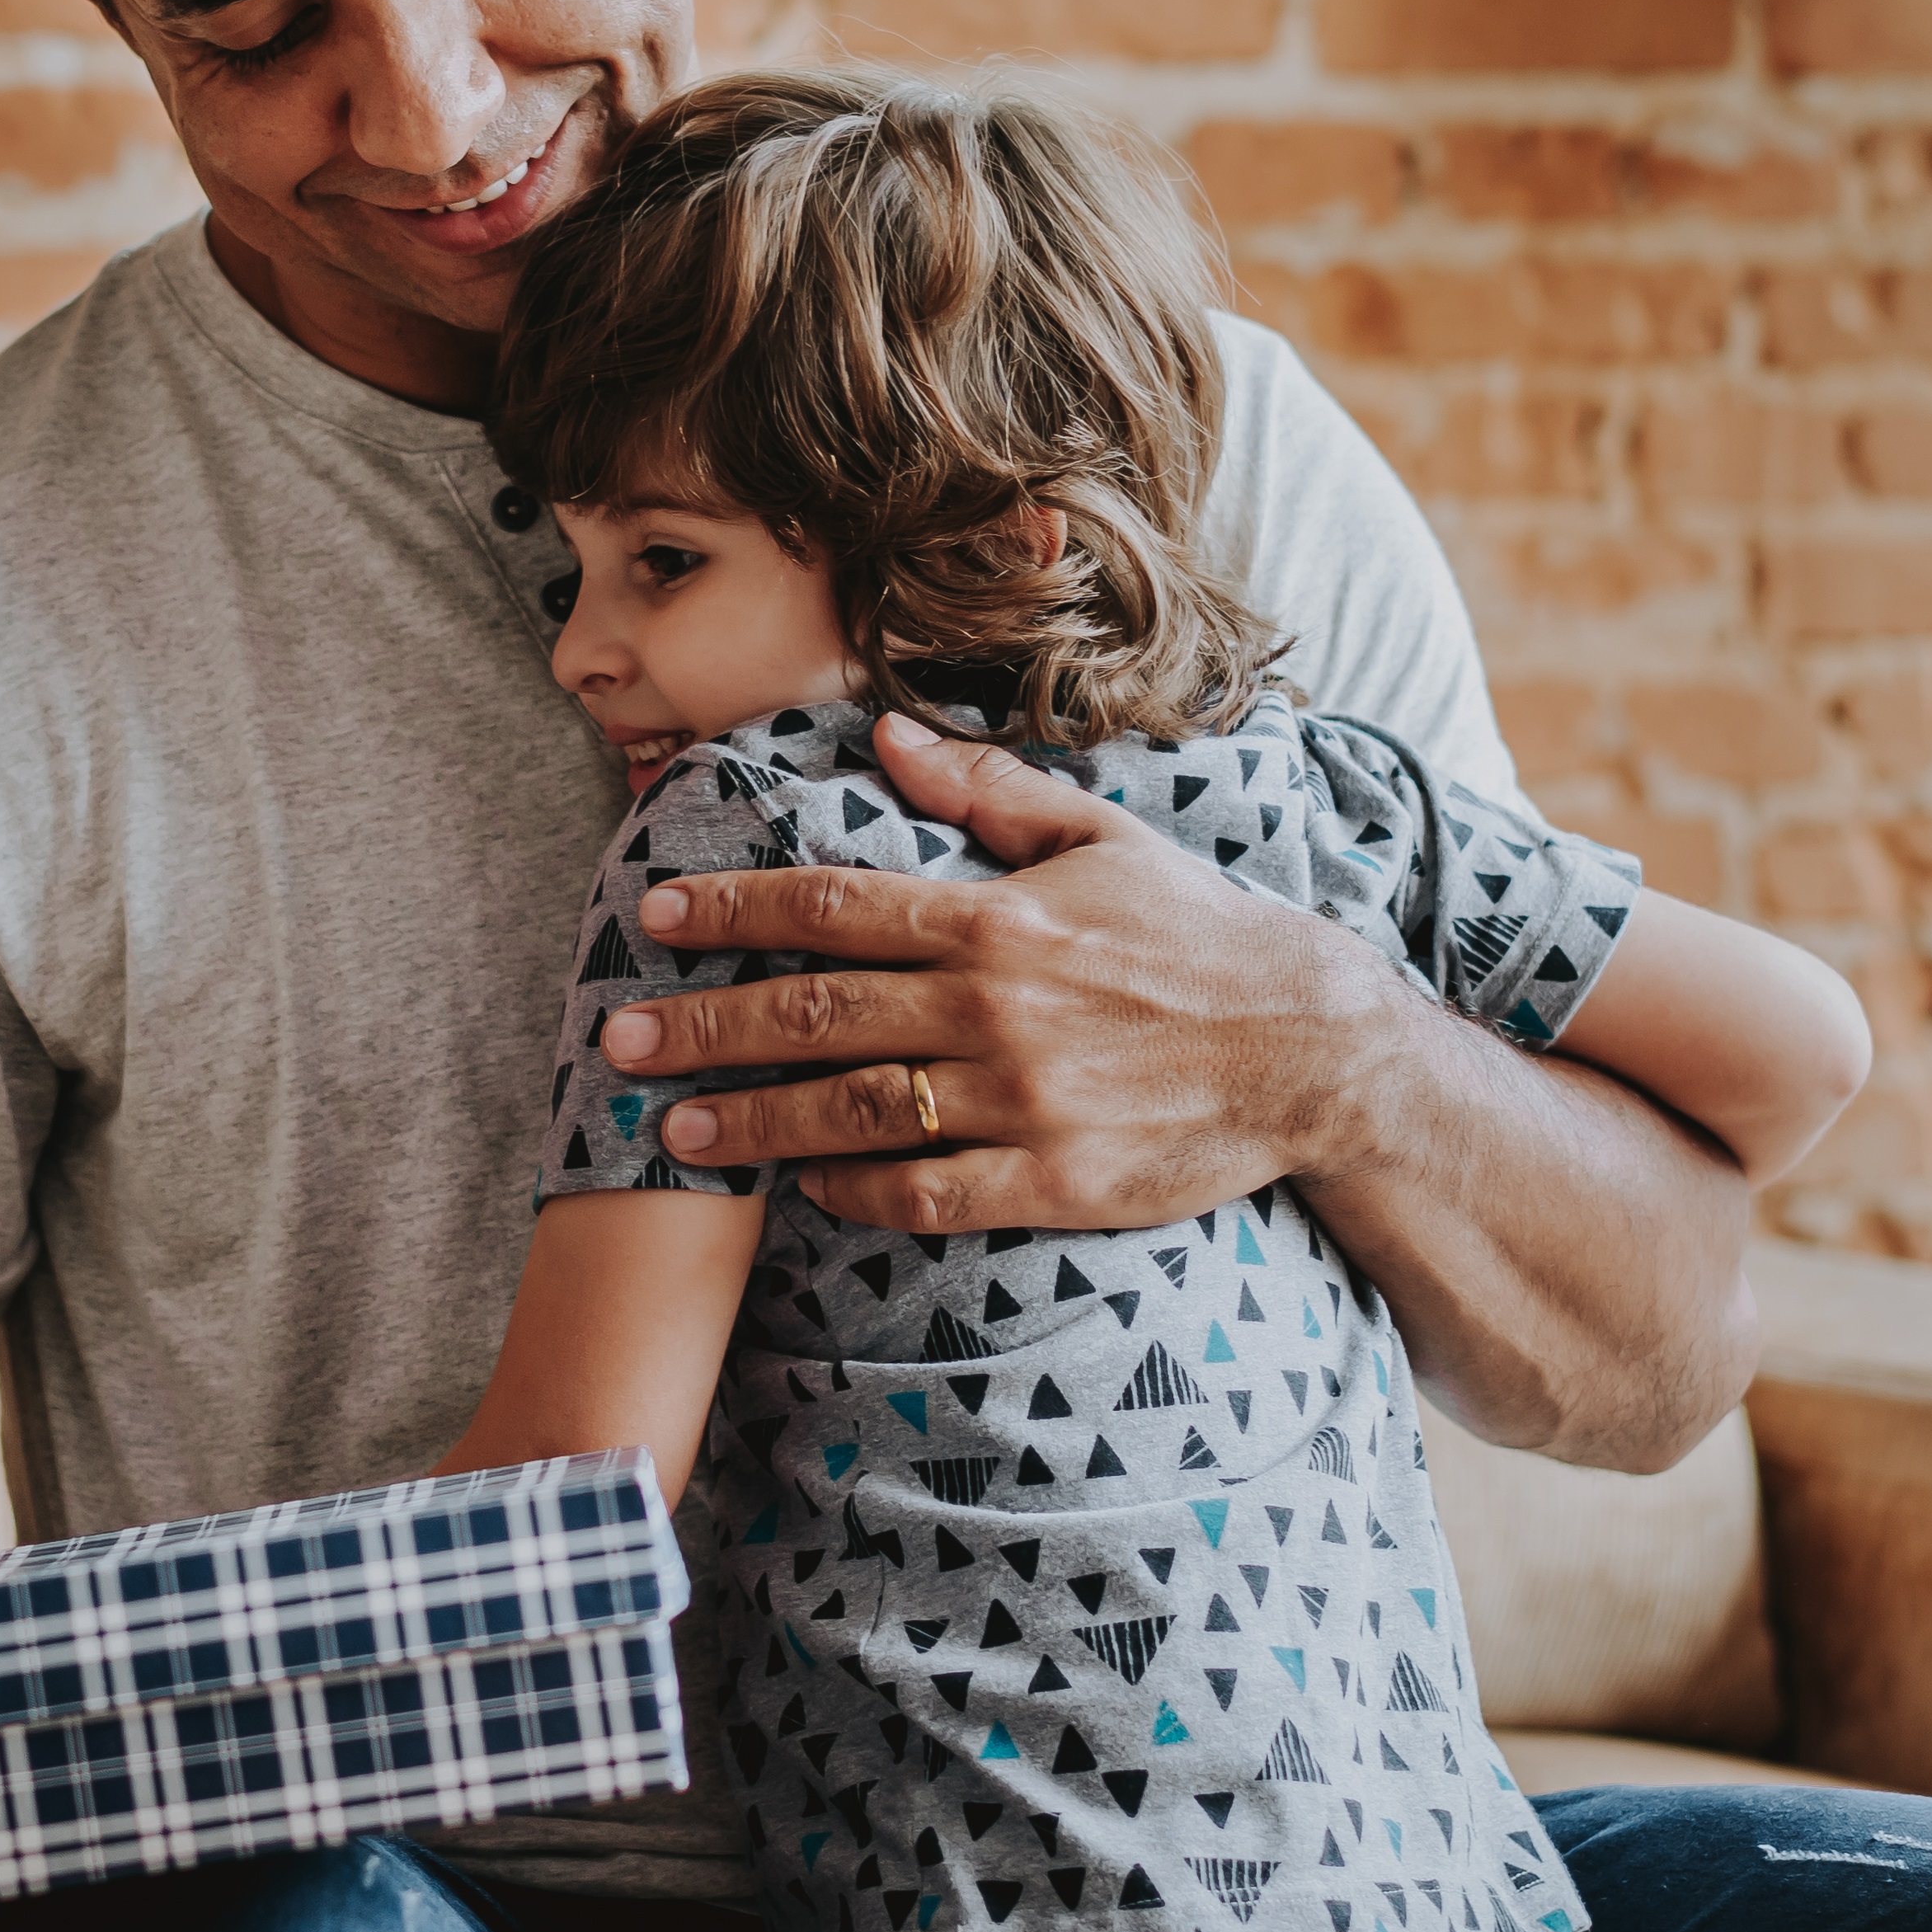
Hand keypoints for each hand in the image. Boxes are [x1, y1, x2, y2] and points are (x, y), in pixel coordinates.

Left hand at [612, 709, 1390, 1234]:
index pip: (832, 905)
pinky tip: (804, 1189)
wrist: (1312, 1049)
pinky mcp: (1057, 1182)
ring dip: (754, 1123)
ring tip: (675, 1135)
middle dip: (704, 1027)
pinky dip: (857, 1193)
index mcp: (998, 916)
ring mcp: (1025, 1100)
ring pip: (854, 1110)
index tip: (654, 920)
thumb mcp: (1101, 836)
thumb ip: (985, 790)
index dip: (733, 911)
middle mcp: (997, 1006)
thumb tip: (887, 736)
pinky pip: (930, 1195)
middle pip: (816, 1013)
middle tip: (619, 1044)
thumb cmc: (1199, 934)